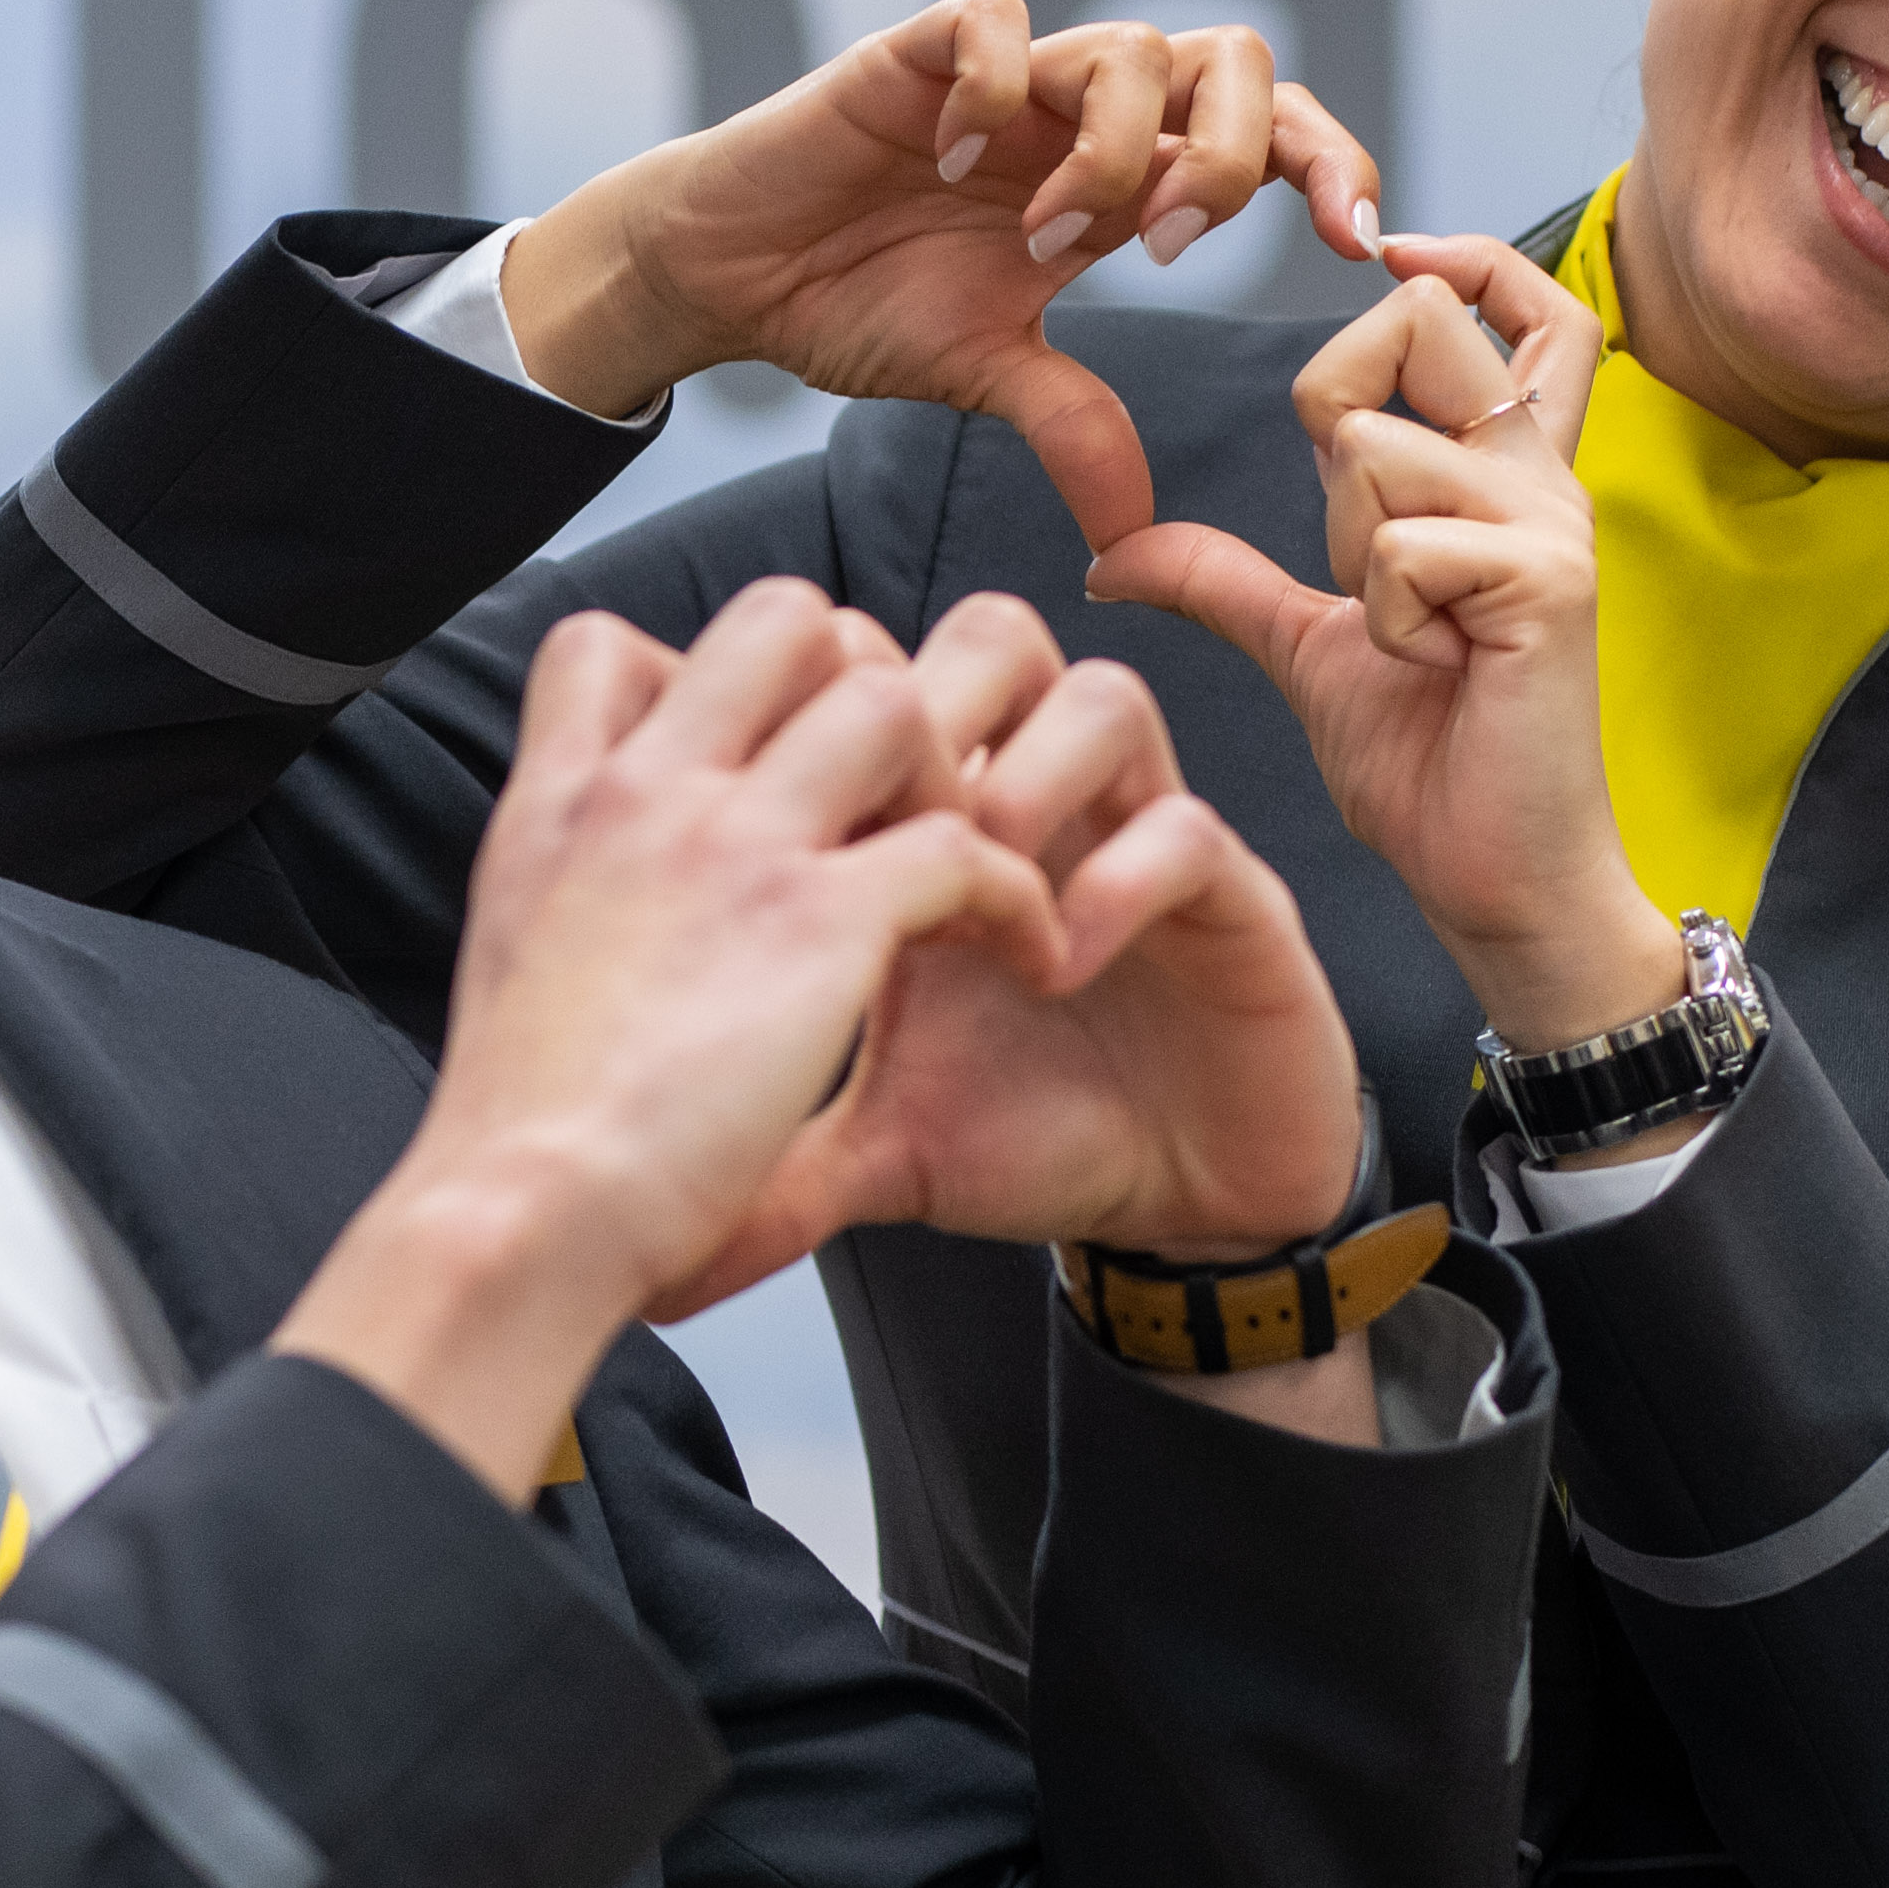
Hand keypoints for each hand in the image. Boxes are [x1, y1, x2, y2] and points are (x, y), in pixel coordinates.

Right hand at [274, 580, 1071, 1492]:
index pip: (612, 643)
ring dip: (955, 774)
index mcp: (561, 806)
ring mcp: (734, 844)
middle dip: (863, 684)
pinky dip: (1022, 898)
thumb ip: (571, 905)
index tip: (750, 769)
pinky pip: (967, 845)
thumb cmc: (518, 1138)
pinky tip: (1025, 960)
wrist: (519, 1216)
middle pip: (784, 621)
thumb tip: (600, 931)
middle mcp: (647, 794)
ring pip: (888, 702)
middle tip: (894, 799)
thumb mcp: (507, 973)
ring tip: (972, 869)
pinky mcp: (820, 920)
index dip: (703, 675)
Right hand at [500, 0, 1385, 544]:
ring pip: (1133, 45)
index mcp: (1123, 179)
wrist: (728, 277)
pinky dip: (993, 90)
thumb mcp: (986, 378)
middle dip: (1235, 155)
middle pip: (1234, 60)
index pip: (1268, 131)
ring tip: (1041, 234)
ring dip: (1113, 152)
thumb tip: (1136, 541)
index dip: (1327, 167)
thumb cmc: (854, 306)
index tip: (1346, 247)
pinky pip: (997, 22)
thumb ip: (1074, 432)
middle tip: (1171, 247)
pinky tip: (947, 162)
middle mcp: (1080, 114)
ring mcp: (1006, 77)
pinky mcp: (916, 53)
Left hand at [803, 597, 1360, 1263]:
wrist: (1183, 1208)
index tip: (783, 837)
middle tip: (884, 833)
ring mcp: (1139, 840)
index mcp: (941, 834)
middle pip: (986, 642)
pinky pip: (1184, 825)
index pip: (877, 682)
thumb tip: (655, 1245)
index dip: (825, 724)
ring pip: (1097, 693)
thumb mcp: (877, 1145)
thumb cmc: (1040, 1138)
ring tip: (975, 892)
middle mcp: (1044, 809)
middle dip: (931, 718)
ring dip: (1027, 779)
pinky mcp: (1233, 898)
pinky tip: (1056, 965)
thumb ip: (770, 1154)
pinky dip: (1115, 881)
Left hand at [1084, 234, 1691, 1050]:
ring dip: (1350, 552)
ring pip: (1378, 446)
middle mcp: (1544, 474)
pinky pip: (1401, 545)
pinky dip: (1383, 619)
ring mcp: (1554, 522)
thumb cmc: (1430, 764)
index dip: (1456, 257)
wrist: (1495, 878)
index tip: (1386, 254)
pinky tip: (1435, 672)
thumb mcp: (1305, 644)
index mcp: (1504, 472)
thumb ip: (1222, 577)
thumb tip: (1111, 551)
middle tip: (1352, 535)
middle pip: (1419, 321)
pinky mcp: (1549, 580)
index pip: (1521, 301)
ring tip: (1411, 638)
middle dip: (1334, 403)